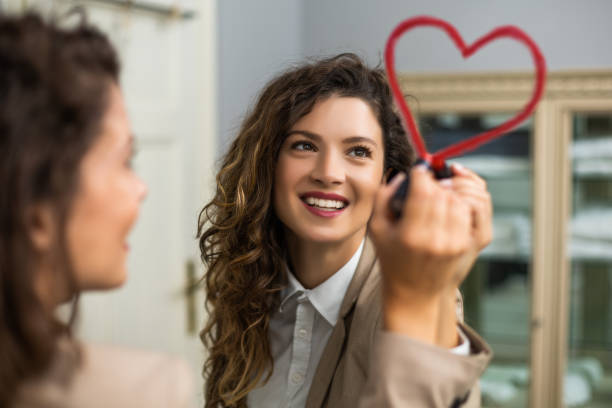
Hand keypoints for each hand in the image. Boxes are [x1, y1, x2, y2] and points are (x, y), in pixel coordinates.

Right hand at [369, 164, 490, 345]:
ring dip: (447, 192)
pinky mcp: (463, 245)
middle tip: (425, 183)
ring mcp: (452, 243)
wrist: (413, 292)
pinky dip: (458, 204)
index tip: (418, 171)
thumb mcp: (377, 229)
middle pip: (441, 194)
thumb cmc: (391, 259)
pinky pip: (466, 212)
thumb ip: (383, 198)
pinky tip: (446, 206)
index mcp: (410, 234)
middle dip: (433, 183)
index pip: (422, 192)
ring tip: (436, 194)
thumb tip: (403, 177)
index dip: (421, 175)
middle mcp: (434, 239)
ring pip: (457, 201)